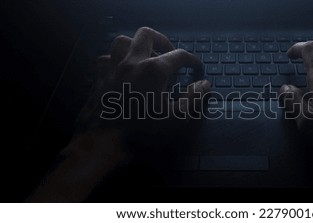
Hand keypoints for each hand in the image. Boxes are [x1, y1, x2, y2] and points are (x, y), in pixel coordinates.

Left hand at [76, 27, 209, 150]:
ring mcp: (113, 68)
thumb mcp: (177, 118)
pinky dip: (115, 59)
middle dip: (162, 40)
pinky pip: (105, 58)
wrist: (105, 141)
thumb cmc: (143, 131)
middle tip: (169, 52)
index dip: (192, 60)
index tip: (197, 68)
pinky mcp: (100, 77)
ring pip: (123, 41)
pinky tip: (121, 69)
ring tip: (145, 55)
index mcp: (154, 70)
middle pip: (147, 35)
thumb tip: (204, 84)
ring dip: (136, 44)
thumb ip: (194, 98)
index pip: (179, 55)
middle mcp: (132, 62)